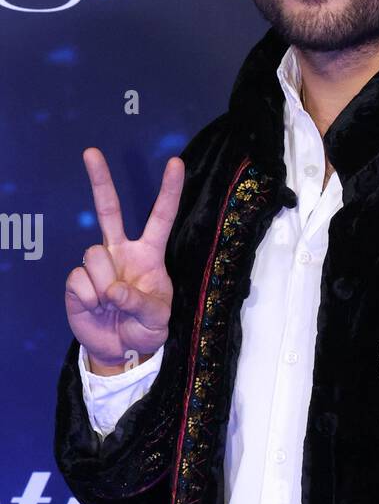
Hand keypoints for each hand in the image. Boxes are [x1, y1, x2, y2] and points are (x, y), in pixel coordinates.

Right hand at [64, 148, 184, 371]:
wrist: (122, 351)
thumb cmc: (146, 329)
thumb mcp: (158, 320)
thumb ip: (142, 303)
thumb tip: (114, 289)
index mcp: (149, 254)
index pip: (161, 217)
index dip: (168, 191)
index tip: (175, 162)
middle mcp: (121, 252)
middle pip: (109, 210)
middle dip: (100, 180)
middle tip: (91, 152)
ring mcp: (98, 264)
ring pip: (95, 253)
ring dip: (105, 285)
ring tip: (112, 305)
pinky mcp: (77, 281)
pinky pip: (80, 280)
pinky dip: (90, 299)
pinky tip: (96, 308)